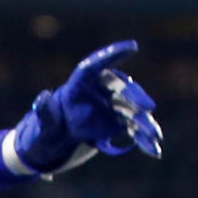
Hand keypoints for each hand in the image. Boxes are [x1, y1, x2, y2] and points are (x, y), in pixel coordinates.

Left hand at [10, 41, 160, 174]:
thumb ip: (44, 113)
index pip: (97, 64)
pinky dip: (143, 141)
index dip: (114, 54)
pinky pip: (133, 130)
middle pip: (121, 90)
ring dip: (144, 123)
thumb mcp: (43, 125)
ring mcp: (111, 107)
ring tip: (155, 135)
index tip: (133, 47)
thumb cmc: (44, 131)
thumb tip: (42, 98)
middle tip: (148, 107)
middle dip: (136, 98)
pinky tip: (154, 151)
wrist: (51, 145)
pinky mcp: (117, 123)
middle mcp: (99, 91)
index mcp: (79, 84)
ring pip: (132, 111)